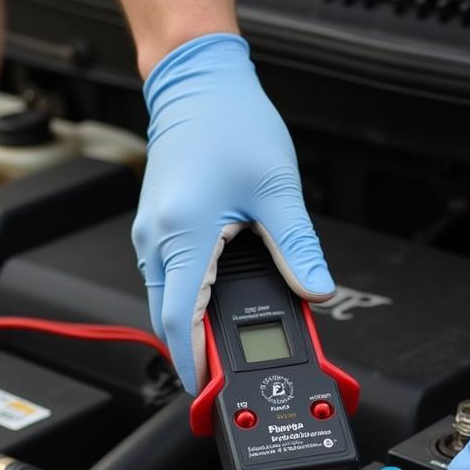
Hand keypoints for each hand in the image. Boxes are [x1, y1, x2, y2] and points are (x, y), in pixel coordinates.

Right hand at [134, 32, 334, 393]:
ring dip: (191, 328)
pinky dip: (188, 301)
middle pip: (167, 319)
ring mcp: (153, 233)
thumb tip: (316, 290)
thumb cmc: (230, 121)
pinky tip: (215, 306)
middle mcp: (158, 239)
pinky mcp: (159, 226)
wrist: (198, 79)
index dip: (194, 363)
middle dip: (194, 354)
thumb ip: (298, 249)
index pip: (180, 321)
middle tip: (224, 377)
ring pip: (166, 301)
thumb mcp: (277, 191)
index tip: (207, 389)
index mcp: (183, 235)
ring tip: (226, 348)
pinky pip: (168, 278)